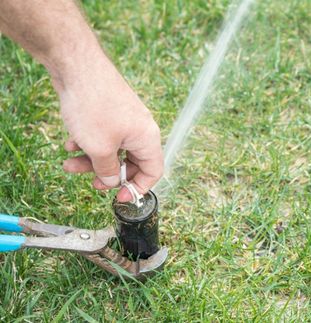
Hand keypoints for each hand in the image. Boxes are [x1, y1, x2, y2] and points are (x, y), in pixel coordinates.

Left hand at [57, 55, 162, 201]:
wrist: (78, 68)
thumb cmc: (94, 107)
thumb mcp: (99, 148)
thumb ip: (107, 169)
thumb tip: (111, 180)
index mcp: (147, 138)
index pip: (153, 171)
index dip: (137, 188)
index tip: (118, 196)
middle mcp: (140, 129)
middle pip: (130, 161)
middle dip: (107, 172)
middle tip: (90, 182)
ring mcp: (125, 119)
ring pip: (112, 148)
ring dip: (91, 159)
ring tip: (68, 162)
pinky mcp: (110, 111)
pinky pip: (103, 135)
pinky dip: (87, 141)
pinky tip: (70, 141)